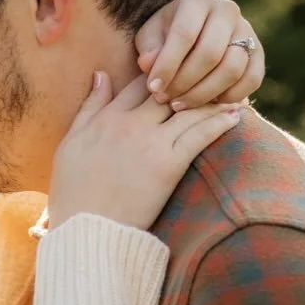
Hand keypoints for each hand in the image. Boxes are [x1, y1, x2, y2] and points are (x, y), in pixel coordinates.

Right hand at [48, 72, 240, 231]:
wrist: (86, 231)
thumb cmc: (72, 194)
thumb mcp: (70, 144)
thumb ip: (88, 108)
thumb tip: (101, 74)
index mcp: (106, 118)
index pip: (138, 83)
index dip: (159, 73)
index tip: (176, 73)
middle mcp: (130, 124)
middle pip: (167, 89)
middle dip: (189, 80)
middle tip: (213, 77)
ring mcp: (151, 143)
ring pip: (188, 108)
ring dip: (211, 99)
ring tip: (231, 94)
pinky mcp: (169, 165)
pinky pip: (200, 135)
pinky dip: (220, 122)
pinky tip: (235, 115)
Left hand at [135, 0, 264, 108]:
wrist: (191, 39)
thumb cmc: (164, 39)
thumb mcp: (149, 38)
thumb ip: (148, 49)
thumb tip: (149, 64)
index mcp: (197, 0)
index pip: (184, 34)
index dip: (168, 65)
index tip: (153, 88)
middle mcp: (227, 10)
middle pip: (210, 53)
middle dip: (185, 83)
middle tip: (165, 99)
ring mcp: (247, 30)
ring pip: (232, 68)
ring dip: (204, 94)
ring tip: (180, 105)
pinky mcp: (258, 54)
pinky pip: (252, 79)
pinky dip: (230, 97)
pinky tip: (207, 104)